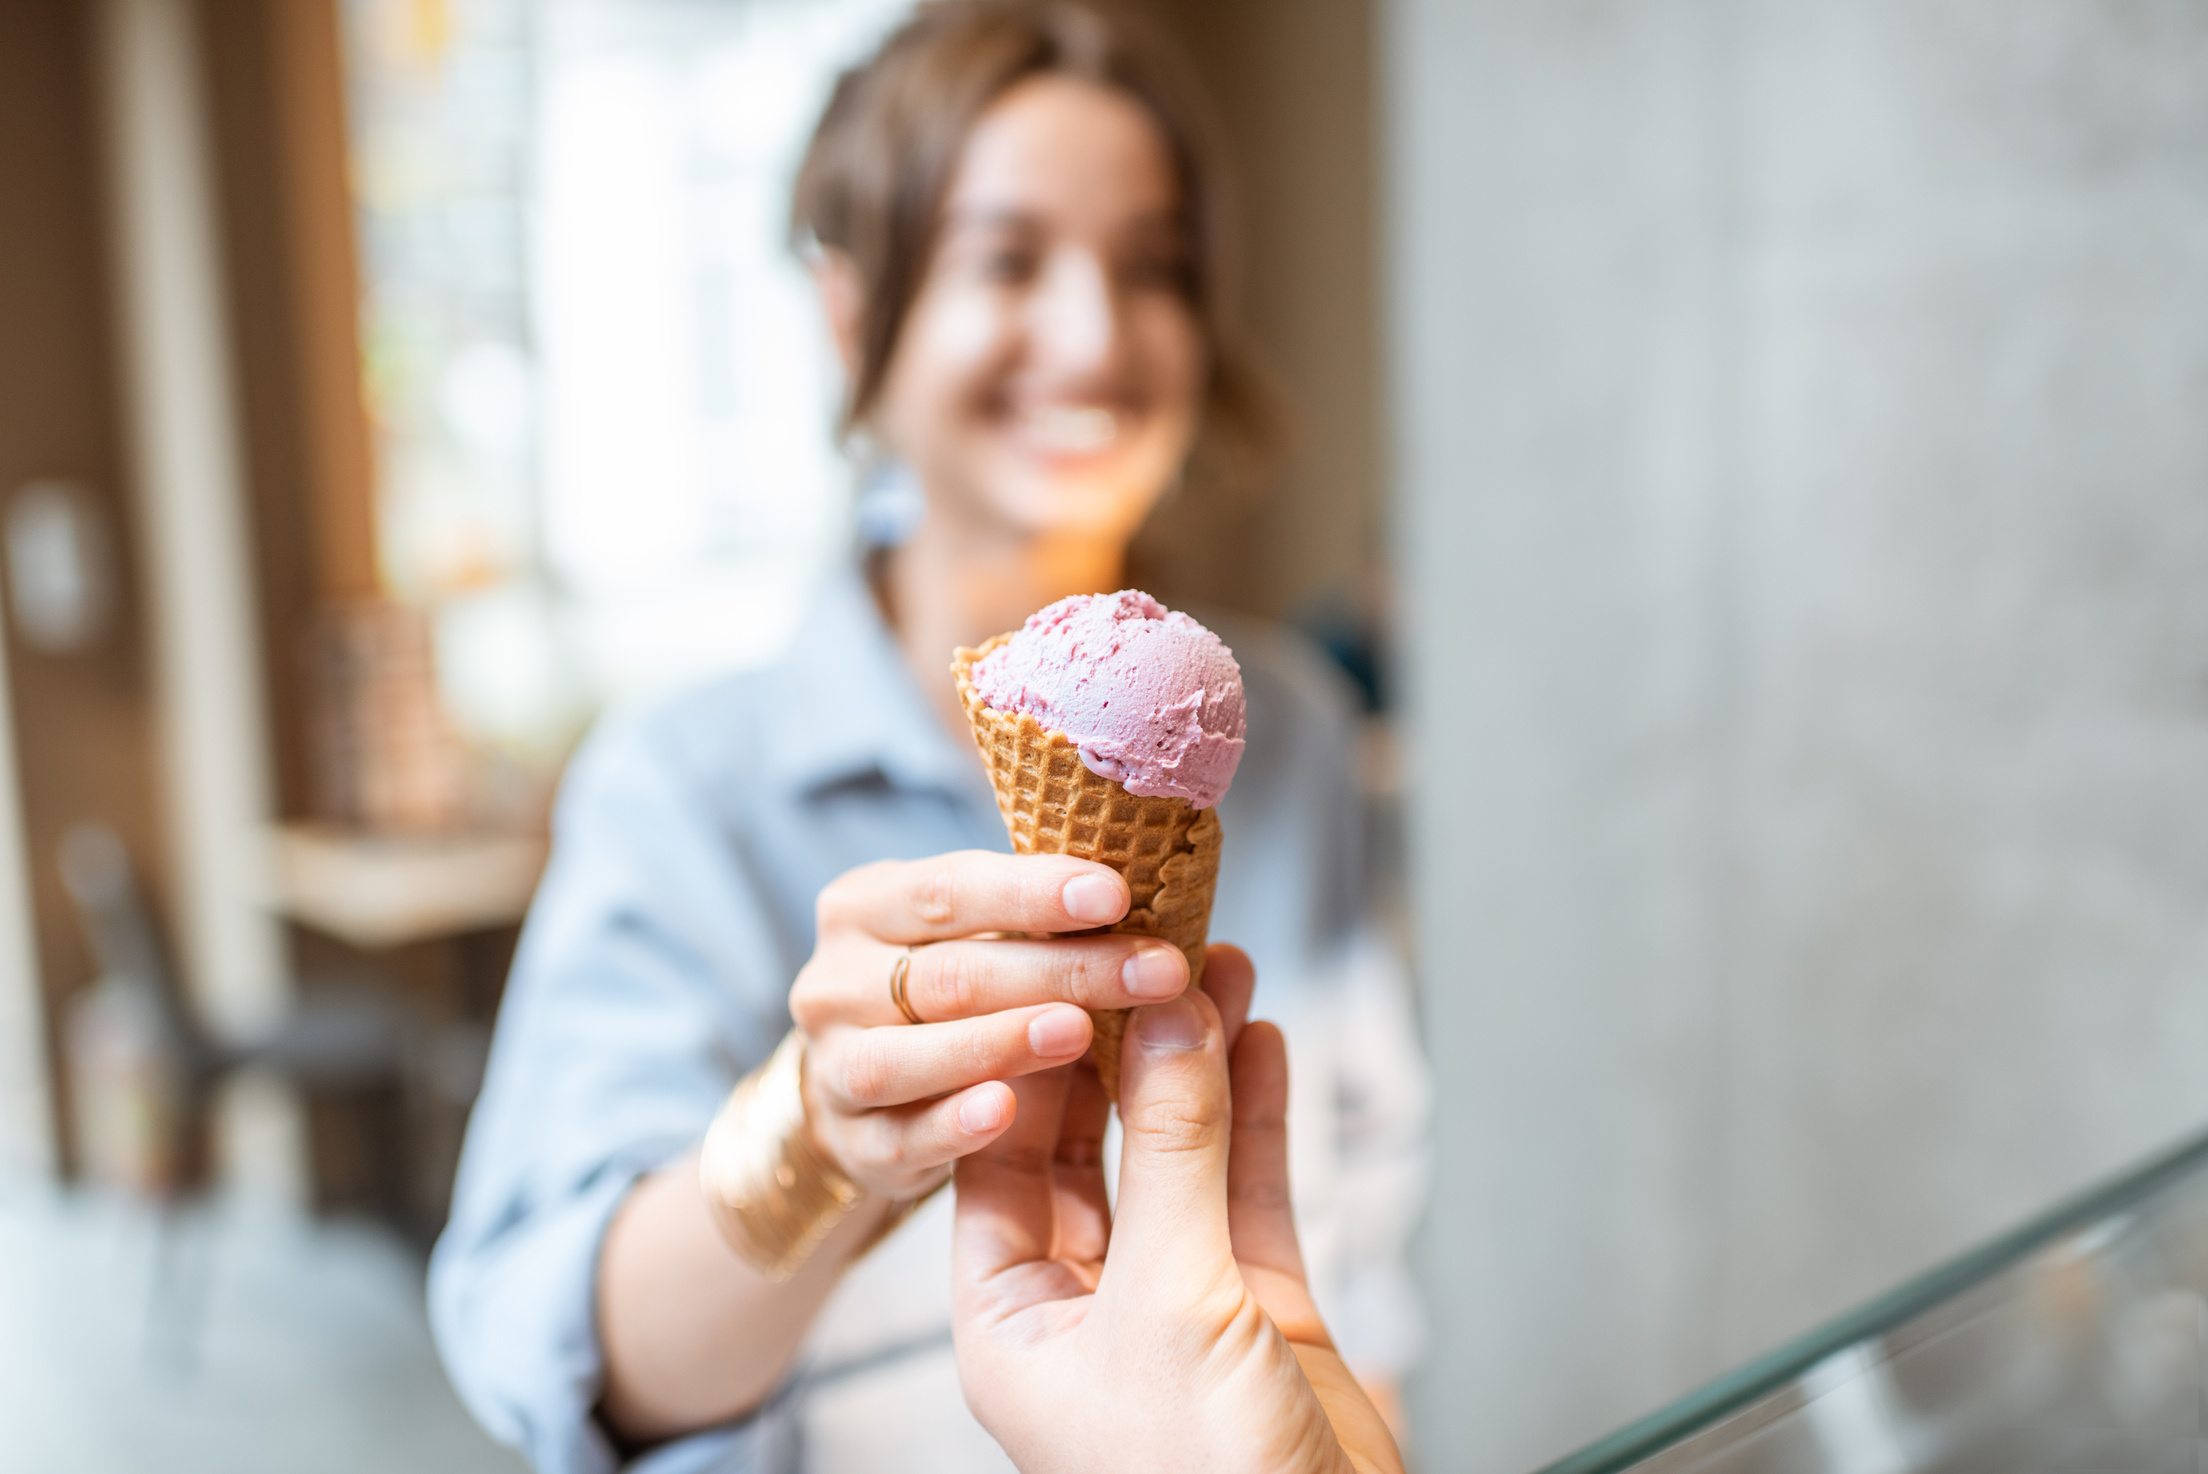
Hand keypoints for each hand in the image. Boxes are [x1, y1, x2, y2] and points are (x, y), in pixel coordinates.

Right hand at [788, 851, 1191, 1199]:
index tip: (1117, 894)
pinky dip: (951, 1125)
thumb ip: (1038, 921)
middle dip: (1060, 971)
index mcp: (869, 906)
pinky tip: (1006, 1110)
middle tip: (1155, 972)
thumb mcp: (976, 938)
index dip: (1032, 891)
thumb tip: (1156, 902)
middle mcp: (837, 980)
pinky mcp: (851, 1144)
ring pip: (906, 1056)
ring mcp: (833, 1066)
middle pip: (949, 974)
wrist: (864, 1088)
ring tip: (1080, 1032)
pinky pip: (900, 1138)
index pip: (949, 890)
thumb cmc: (947, 992)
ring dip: (998, 1042)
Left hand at [952, 946, 1406, 1473]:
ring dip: (1195, 1061)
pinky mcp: (1254, 1310)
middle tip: (1145, 941)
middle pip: (1090, 1141)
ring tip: (1214, 959)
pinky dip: (1257, 1114)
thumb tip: (1168, 1016)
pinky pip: (1247, 1191)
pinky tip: (1260, 1036)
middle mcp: (1080, 1302)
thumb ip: (1173, 1156)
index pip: (1000, 1151)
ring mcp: (1172, 1302)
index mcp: (1008, 1316)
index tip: (1063, 958)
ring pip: (1175, 1155)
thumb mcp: (1169, 1303)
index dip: (1032, 1049)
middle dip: (1119, 1041)